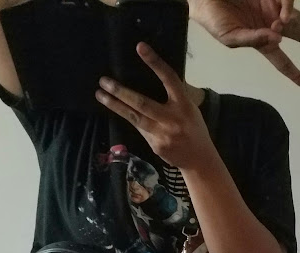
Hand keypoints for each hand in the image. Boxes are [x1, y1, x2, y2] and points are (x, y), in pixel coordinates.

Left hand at [95, 43, 212, 168]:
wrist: (199, 159)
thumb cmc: (194, 129)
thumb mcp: (191, 109)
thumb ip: (175, 96)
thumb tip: (157, 76)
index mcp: (184, 104)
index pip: (169, 79)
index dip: (155, 62)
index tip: (140, 47)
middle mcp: (172, 119)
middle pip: (142, 103)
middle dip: (120, 91)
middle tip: (104, 81)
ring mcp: (162, 134)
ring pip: (134, 118)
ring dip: (115, 106)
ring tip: (100, 95)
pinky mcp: (155, 145)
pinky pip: (139, 129)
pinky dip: (129, 119)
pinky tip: (118, 110)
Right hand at [189, 0, 299, 86]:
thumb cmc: (213, 19)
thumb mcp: (231, 38)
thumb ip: (254, 41)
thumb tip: (277, 40)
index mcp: (261, 42)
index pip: (281, 60)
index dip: (293, 72)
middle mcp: (271, 26)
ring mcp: (273, 8)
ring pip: (297, 17)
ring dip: (293, 22)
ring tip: (279, 21)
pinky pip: (288, 1)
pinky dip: (289, 7)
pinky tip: (282, 13)